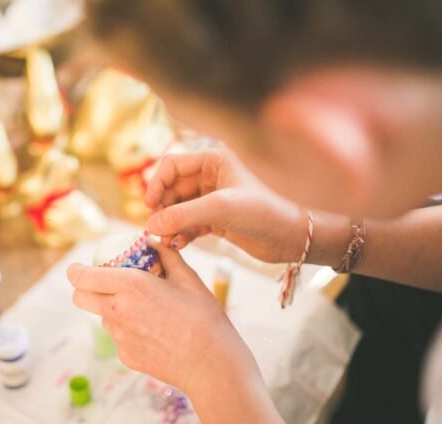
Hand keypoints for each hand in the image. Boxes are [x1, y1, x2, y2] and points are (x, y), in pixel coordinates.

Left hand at [67, 241, 287, 423]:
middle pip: (80, 298)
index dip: (76, 270)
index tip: (79, 268)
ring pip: (102, 317)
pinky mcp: (125, 356)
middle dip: (84, 289)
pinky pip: (119, 337)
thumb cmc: (204, 318)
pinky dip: (129, 331)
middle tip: (103, 285)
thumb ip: (165, 255)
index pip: (83, 276)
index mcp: (132, 285)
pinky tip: (156, 333)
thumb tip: (152, 240)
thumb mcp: (188, 278)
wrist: (212, 364)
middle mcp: (118, 311)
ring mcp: (120, 337)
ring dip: (113, 310)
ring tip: (147, 312)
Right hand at [145, 148, 306, 262]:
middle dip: (162, 208)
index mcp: (214, 160)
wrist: (292, 237)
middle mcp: (212, 176)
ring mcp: (214, 199)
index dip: (156, 183)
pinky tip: (178, 244)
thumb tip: (151, 224)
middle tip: (156, 228)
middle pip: (172, 189)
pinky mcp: (217, 220)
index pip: (172, 165)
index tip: (149, 206)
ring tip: (167, 241)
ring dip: (170, 224)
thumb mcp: (220, 209)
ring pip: (179, 208)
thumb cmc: (264, 212)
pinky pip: (189, 224)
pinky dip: (181, 233)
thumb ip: (182, 215)